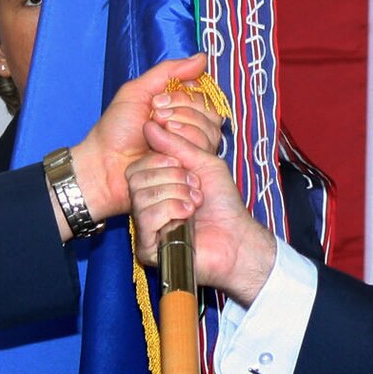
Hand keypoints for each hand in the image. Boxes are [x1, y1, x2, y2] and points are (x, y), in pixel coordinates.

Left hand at [65, 54, 209, 223]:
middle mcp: (191, 128)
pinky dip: (179, 147)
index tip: (159, 100)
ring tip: (153, 136)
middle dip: (180, 112)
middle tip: (154, 118)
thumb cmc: (116, 130)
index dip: (185, 96)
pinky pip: (202, 153)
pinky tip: (160, 151)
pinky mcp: (191, 169)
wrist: (105, 164)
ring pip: (209, 134)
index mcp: (180, 108)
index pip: (205, 95)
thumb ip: (169, 72)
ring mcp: (192, 150)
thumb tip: (202, 57)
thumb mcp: (138, 91)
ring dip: (179, 131)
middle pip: (210, 114)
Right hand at [130, 114, 277, 303]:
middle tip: (195, 188)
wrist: (237, 238)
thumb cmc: (223, 204)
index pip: (137, 165)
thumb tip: (149, 124)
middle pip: (135, 178)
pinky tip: (188, 218)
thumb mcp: (203, 163)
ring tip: (195, 203)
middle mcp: (146, 206)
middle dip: (171, 177)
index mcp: (155, 186)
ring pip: (140, 197)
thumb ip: (177, 145)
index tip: (189, 170)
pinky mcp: (147, 248)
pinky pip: (146, 218)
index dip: (162, 161)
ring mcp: (145, 227)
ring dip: (175, 194)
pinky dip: (171, 211)